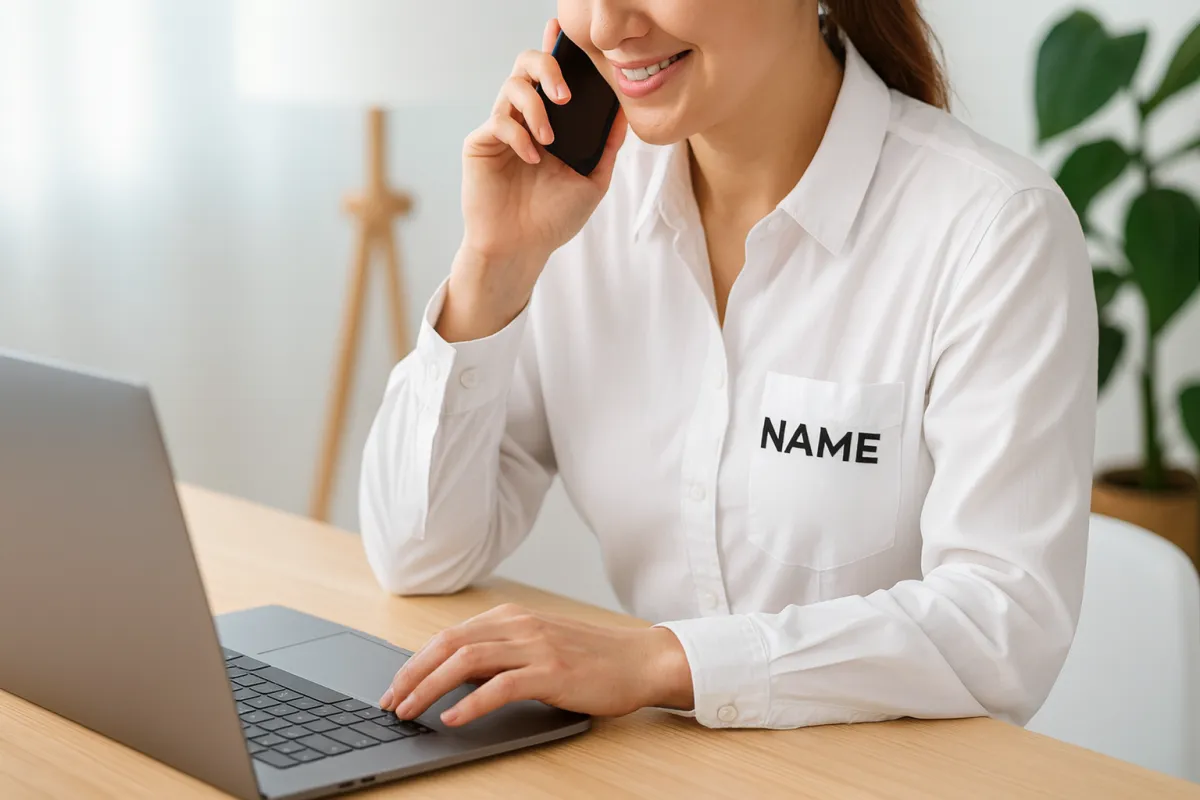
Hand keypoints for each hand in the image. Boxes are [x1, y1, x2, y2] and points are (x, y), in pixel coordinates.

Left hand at [378, 603, 693, 726]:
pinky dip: (471, 703)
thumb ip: (501, 654)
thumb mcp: (539, 647)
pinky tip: (453, 718)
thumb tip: (455, 676)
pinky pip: (500, 686)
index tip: (395, 686)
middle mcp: (519, 625)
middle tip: (390, 702)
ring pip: (466, 662)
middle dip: (411, 674)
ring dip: (430, 687)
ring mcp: (535, 646)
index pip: (449, 636)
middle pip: (449, 644)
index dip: (415, 662)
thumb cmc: (592, 658)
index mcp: (512, 617)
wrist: (641, 660)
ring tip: (410, 711)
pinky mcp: (552, 672)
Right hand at [439, 19, 627, 342]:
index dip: (556, 47)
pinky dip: (519, 133)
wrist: (521, 248)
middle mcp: (525, 118)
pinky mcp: (481, 143)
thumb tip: (624, 114)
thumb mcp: (591, 182)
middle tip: (565, 95)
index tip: (563, 29)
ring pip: (512, 87)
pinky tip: (532, 157)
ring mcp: (501, 128)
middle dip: (547, 66)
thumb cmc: (552, 218)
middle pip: (527, 65)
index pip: (553, 76)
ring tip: (549, 139)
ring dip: (536, 107)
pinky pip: (499, 120)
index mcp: (552, 122)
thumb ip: (606, 147)